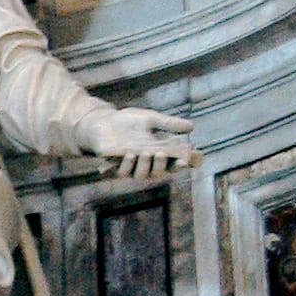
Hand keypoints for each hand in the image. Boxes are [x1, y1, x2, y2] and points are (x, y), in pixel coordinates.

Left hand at [73, 104, 196, 178]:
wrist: (103, 121)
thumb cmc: (127, 121)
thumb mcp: (151, 119)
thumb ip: (169, 124)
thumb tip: (192, 126)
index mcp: (158, 152)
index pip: (173, 163)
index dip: (181, 165)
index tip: (186, 161)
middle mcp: (146, 163)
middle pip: (160, 173)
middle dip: (162, 164)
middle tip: (161, 152)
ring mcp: (131, 166)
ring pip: (142, 176)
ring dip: (146, 166)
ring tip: (146, 151)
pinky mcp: (116, 166)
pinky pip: (124, 173)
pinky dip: (128, 164)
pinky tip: (130, 153)